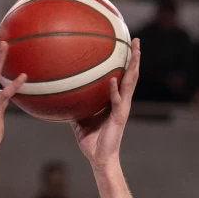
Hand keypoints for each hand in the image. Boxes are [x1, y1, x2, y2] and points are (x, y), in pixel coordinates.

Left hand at [71, 38, 139, 168]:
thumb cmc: (91, 140)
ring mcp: (122, 109)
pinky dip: (115, 90)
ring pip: (131, 84)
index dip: (126, 62)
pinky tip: (113, 79)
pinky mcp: (119, 118)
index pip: (124, 76)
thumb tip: (61, 96)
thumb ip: (76, 106)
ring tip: (135, 51)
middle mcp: (122, 102)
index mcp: (115, 101)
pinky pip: (116, 101)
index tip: (127, 45)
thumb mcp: (80, 120)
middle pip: (132, 75)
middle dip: (135, 57)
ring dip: (133, 67)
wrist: (99, 158)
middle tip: (136, 39)